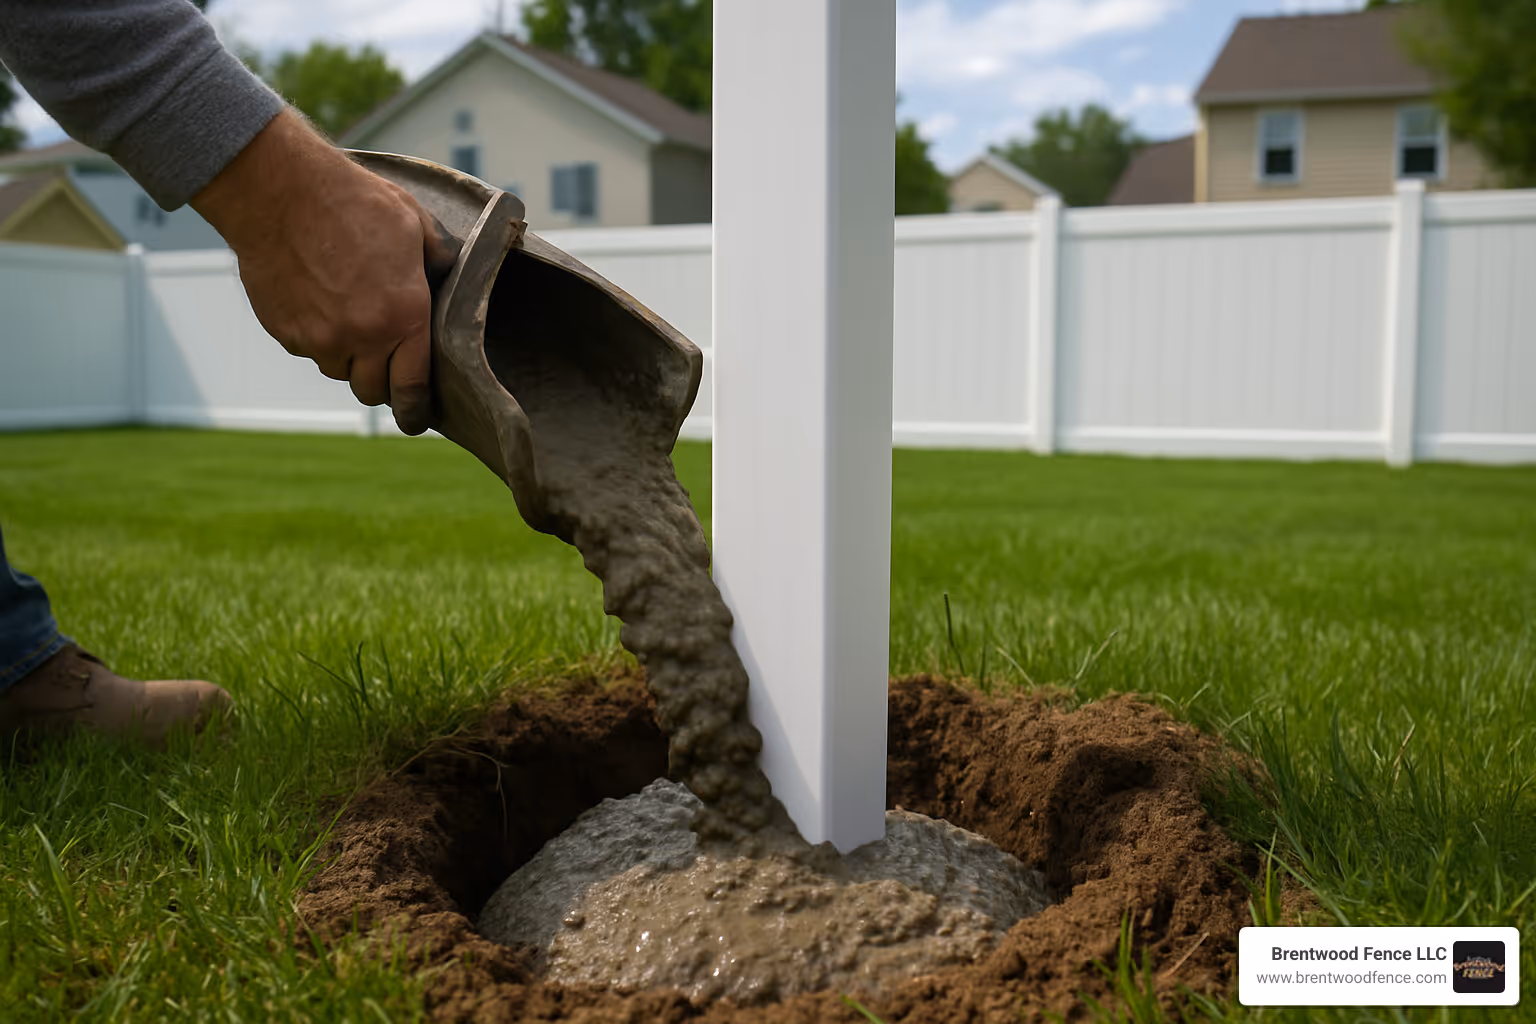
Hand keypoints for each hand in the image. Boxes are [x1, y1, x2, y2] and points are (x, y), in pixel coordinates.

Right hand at [190, 109, 455, 434]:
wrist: (279, 191)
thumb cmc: (352, 201)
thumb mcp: (413, 224)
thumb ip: (437, 260)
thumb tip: (450, 275)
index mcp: (404, 316)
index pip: (413, 387)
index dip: (417, 410)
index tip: (418, 418)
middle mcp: (364, 336)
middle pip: (374, 390)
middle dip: (381, 381)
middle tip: (384, 359)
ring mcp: (320, 338)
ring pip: (339, 371)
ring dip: (348, 357)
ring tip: (348, 315)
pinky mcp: (286, 333)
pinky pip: (309, 351)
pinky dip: (316, 338)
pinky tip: (318, 300)